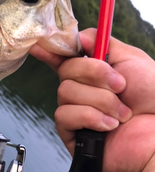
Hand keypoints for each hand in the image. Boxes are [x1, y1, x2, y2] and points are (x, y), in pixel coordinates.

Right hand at [29, 28, 154, 171]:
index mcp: (95, 75)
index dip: (52, 50)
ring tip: (122, 113)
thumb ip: (103, 43)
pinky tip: (110, 126)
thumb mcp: (132, 59)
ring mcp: (77, 113)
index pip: (66, 59)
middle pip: (66, 70)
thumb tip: (78, 36)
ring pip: (65, 92)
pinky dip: (91, 117)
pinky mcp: (72, 135)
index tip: (40, 45)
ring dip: (100, 100)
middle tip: (120, 86)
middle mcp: (84, 92)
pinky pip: (65, 115)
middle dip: (95, 74)